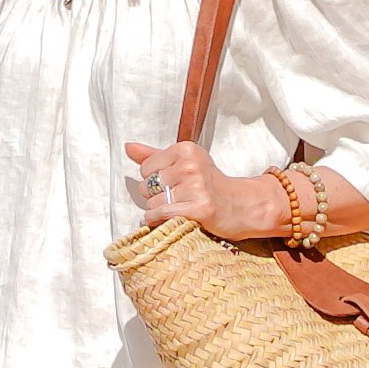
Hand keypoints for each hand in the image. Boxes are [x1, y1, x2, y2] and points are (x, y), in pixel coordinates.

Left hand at [122, 139, 274, 239]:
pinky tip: (172, 218)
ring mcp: (196, 187)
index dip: (153, 179)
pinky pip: (162, 215)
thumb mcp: (184, 163)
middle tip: (177, 198)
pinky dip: (160, 220)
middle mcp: (190, 165)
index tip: (172, 183)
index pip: (145, 167)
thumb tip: (128, 147)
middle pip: (146, 185)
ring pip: (153, 203)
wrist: (240, 205)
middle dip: (155, 196)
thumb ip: (153, 155)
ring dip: (159, 211)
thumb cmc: (208, 184)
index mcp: (185, 149)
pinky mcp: (200, 208)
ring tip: (178, 208)